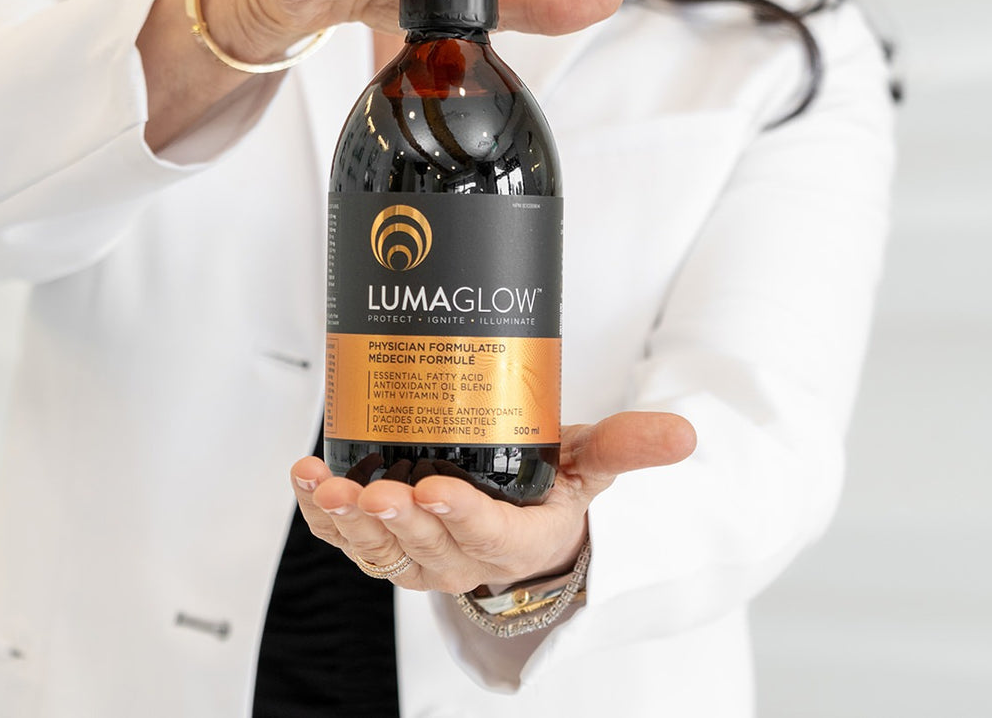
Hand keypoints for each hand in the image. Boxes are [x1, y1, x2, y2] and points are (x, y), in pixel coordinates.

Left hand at [289, 411, 696, 594]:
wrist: (518, 531)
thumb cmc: (550, 493)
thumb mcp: (593, 466)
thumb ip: (629, 447)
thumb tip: (685, 433)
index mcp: (517, 543)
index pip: (489, 540)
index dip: (460, 518)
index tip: (436, 489)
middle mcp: (460, 559)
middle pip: (425, 545)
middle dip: (398, 518)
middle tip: (378, 490)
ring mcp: (416, 555)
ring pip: (377, 549)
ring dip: (347, 521)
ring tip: (327, 488)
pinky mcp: (382, 541)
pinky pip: (345, 537)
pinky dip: (320, 513)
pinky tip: (306, 478)